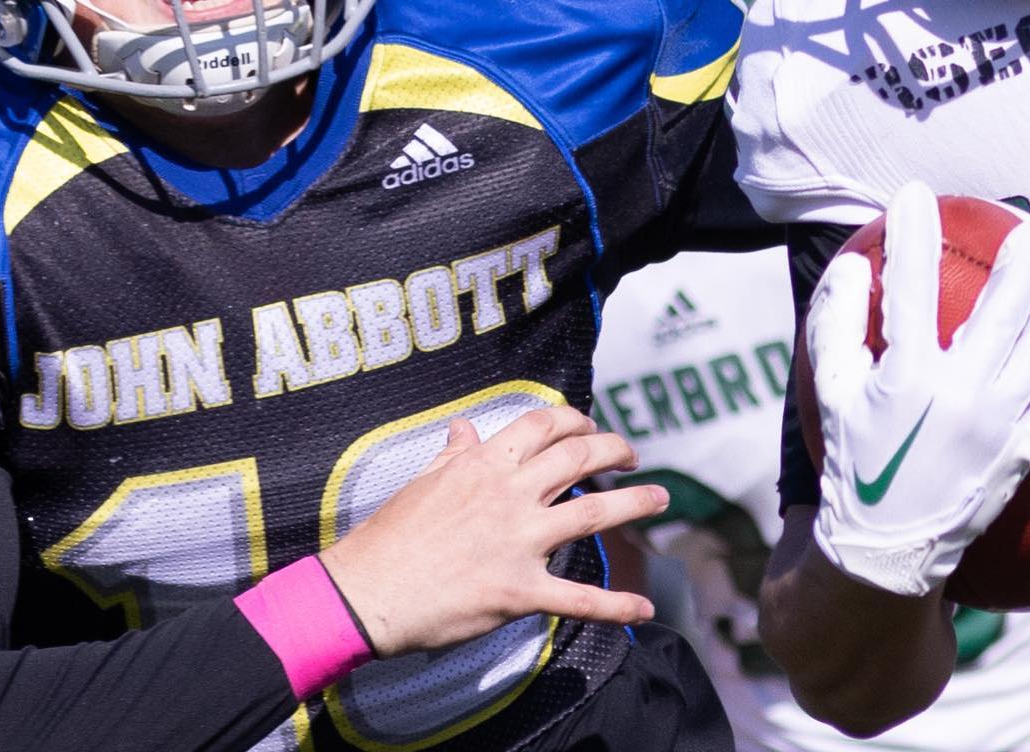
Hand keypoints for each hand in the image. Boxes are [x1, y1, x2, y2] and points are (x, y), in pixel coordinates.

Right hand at [319, 406, 665, 655]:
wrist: (368, 593)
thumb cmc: (390, 536)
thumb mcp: (423, 482)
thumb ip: (454, 455)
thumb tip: (465, 429)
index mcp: (485, 465)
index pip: (543, 425)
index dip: (574, 419)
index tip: (590, 424)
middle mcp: (510, 496)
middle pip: (578, 458)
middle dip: (614, 449)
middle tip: (632, 454)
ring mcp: (519, 543)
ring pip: (592, 515)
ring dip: (633, 503)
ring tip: (660, 498)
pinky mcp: (520, 592)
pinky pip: (578, 599)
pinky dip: (615, 606)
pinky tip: (643, 609)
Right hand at [807, 183, 1029, 596]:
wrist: (887, 548)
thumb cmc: (852, 459)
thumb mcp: (830, 389)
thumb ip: (835, 323)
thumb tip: (852, 264)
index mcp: (905, 374)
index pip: (909, 283)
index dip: (912, 231)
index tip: (917, 194)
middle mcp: (961, 393)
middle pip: (1007, 304)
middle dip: (1024, 253)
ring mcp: (1001, 423)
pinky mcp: (1025, 452)